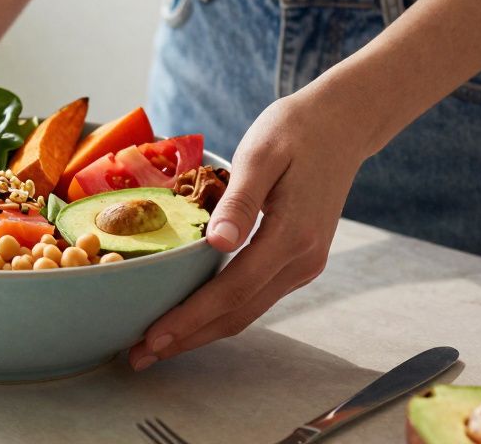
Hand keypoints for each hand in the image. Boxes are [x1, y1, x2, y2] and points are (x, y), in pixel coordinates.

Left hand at [127, 91, 372, 369]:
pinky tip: (192, 314)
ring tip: (156, 345)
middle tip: (137, 357)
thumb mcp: (262, 152)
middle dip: (187, 339)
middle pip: (238, 314)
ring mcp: (304, 264)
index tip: (152, 337)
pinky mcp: (300, 259)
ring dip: (202, 331)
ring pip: (247, 311)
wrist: (342, 123)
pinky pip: (255, 296)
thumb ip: (240, 200)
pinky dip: (220, 312)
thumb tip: (217, 243)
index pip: (231, 291)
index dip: (189, 319)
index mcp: (290, 235)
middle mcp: (301, 260)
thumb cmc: (296, 129)